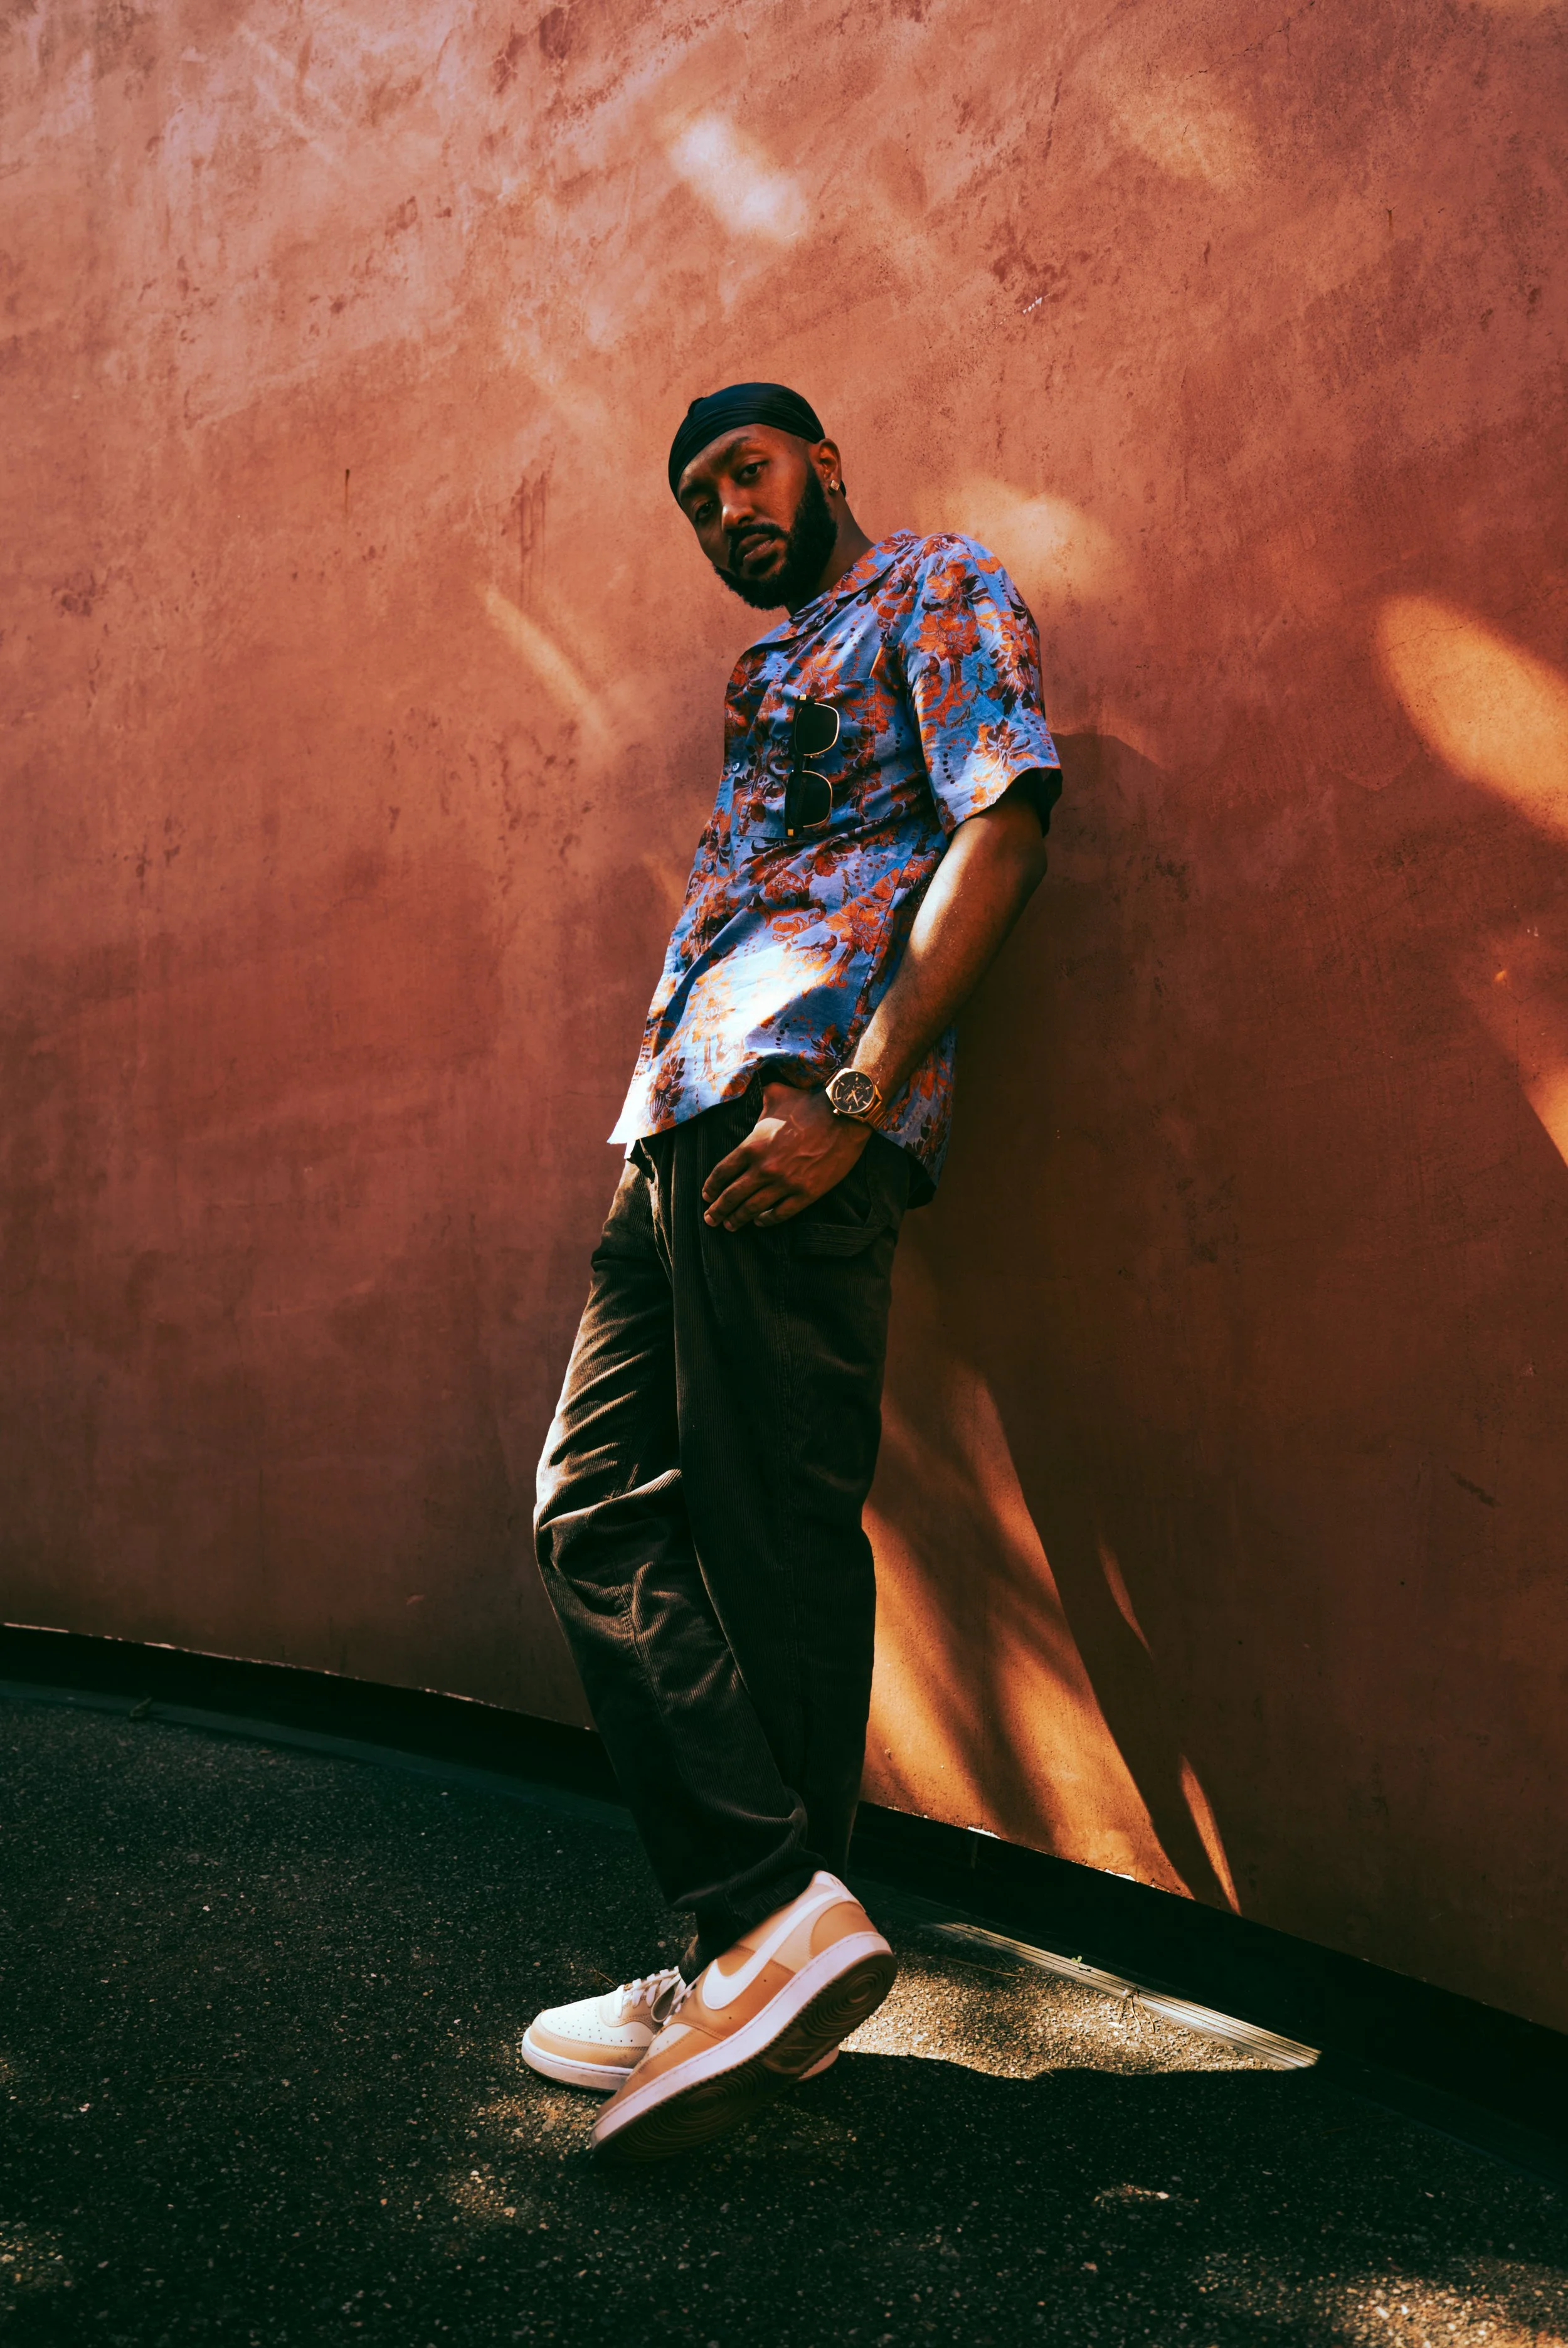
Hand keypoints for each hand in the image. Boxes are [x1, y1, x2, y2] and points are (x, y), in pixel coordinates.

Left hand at [702, 1080, 872, 1230]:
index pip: (722, 1172)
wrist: (844, 1116)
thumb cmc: (809, 1104)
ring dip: (738, 1219)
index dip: (711, 1187)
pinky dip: (767, 1220)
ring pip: (753, 1208)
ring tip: (730, 1225)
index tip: (706, 1195)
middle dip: (718, 1210)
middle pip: (732, 1196)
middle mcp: (764, 1168)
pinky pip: (780, 1213)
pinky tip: (760, 1222)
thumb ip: (758, 1101)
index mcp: (752, 1146)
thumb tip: (750, 1091)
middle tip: (710, 1219)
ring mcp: (785, 1183)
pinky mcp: (806, 1193)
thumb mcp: (776, 1095)